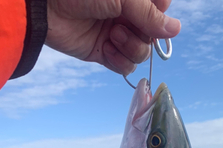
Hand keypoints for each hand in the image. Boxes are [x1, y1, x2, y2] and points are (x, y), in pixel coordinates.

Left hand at [45, 0, 180, 74]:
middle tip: (123, 26)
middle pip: (153, 35)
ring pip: (141, 52)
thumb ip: (150, 14)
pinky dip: (120, 61)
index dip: (160, 15)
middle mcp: (127, 14)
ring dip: (131, 48)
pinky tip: (107, 49)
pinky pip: (125, 66)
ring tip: (113, 36)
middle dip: (143, 34)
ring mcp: (116, 33)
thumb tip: (176, 30)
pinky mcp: (103, 52)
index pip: (162, 9)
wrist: (46, 7)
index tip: (152, 12)